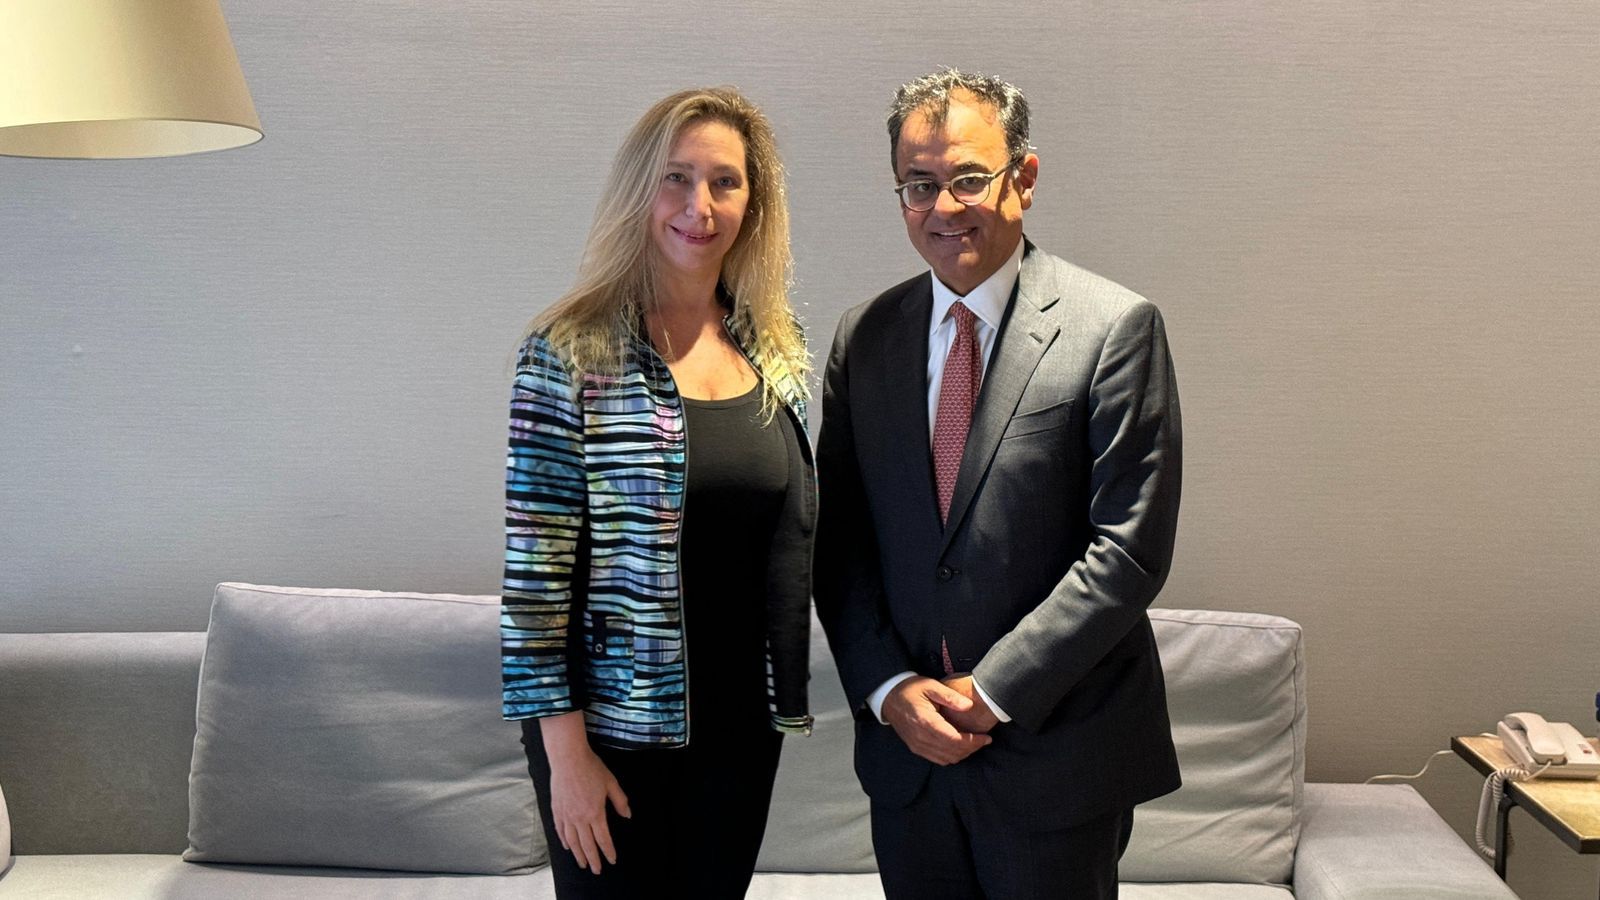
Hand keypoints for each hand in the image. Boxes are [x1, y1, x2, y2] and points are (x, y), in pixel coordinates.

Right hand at [541, 711, 630, 873]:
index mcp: (595, 812)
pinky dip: (564, 841)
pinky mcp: (556, 810)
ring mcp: (566, 815)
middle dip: (593, 859)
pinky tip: (567, 847)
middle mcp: (579, 818)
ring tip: (582, 864)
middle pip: (587, 845)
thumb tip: (627, 815)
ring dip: (578, 854)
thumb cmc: (591, 768)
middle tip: (597, 870)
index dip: (608, 851)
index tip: (612, 860)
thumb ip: (620, 801)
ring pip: (572, 841)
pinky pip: (560, 830)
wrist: (568, 758)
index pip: (603, 838)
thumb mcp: (611, 783)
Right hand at [880, 675, 992, 764]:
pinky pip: (938, 759)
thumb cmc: (910, 690)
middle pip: (952, 752)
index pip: (954, 740)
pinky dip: (951, 756)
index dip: (973, 742)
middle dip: (972, 748)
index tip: (986, 737)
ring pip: (946, 759)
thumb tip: (969, 706)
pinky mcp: (916, 748)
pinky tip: (959, 746)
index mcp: (926, 722)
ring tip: (974, 743)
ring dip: (962, 753)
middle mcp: (921, 738)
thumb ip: (950, 696)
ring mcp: (917, 745)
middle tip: (984, 740)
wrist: (888, 697)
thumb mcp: (931, 686)